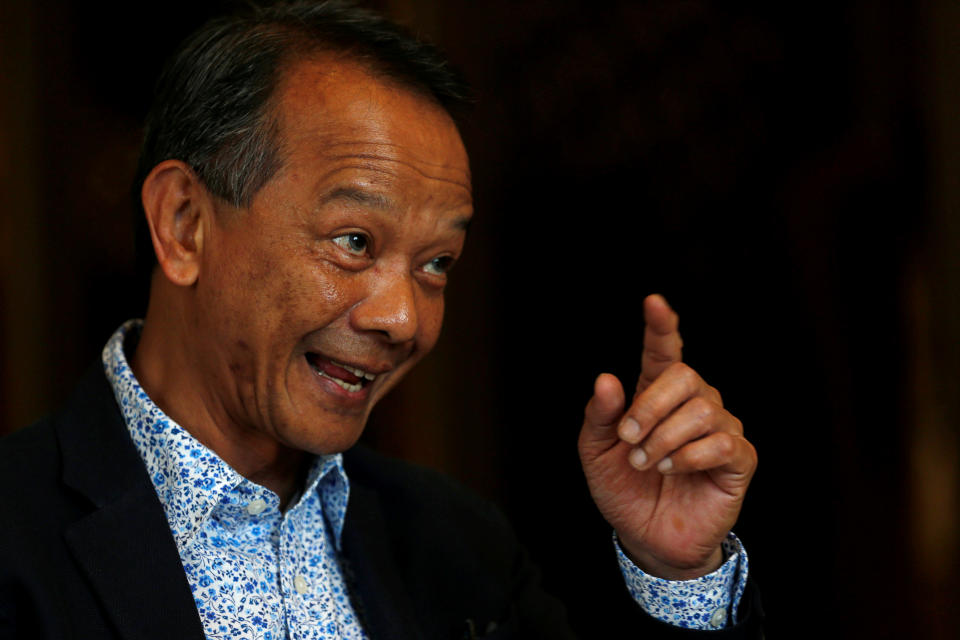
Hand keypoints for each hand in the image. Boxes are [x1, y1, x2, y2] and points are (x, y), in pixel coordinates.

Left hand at [578, 294, 756, 579]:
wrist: (645, 537)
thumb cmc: (622, 488)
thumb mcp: (595, 452)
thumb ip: (599, 416)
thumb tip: (606, 379)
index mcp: (656, 394)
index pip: (663, 351)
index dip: (661, 326)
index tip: (654, 303)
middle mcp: (693, 402)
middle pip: (683, 375)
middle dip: (649, 406)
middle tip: (628, 439)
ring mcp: (720, 428)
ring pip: (702, 409)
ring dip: (663, 439)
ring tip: (646, 463)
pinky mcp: (739, 458)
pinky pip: (721, 442)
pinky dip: (688, 456)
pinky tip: (671, 470)